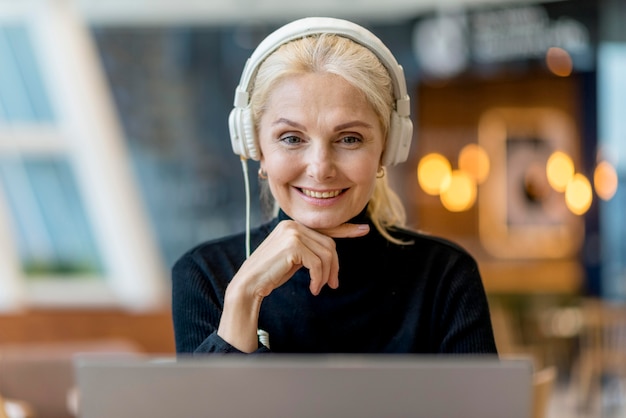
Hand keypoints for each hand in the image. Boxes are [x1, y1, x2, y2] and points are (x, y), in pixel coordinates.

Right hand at [238, 220, 369, 296]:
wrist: (250, 283)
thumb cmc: (271, 273)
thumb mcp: (295, 258)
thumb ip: (311, 251)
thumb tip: (332, 257)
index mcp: (293, 225)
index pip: (325, 227)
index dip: (346, 230)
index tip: (364, 230)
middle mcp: (293, 224)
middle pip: (329, 244)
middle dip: (334, 266)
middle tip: (332, 284)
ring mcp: (293, 232)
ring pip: (326, 254)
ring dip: (326, 275)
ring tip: (319, 287)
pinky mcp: (293, 245)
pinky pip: (318, 263)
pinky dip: (319, 278)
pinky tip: (313, 288)